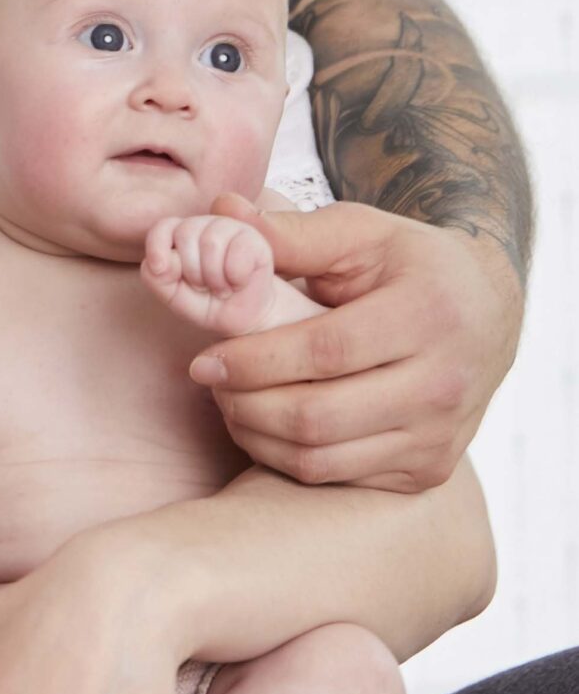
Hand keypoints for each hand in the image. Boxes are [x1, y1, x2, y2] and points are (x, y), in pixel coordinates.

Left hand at [142, 213, 277, 334]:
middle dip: (192, 272)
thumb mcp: (173, 298)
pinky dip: (235, 277)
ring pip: (211, 243)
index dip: (157, 246)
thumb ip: (158, 279)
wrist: (242, 317)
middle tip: (203, 287)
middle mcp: (203, 226)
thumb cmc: (205, 303)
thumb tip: (163, 262)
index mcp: (178, 235)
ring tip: (221, 288)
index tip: (159, 269)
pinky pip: (238, 253)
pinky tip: (239, 282)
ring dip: (214, 278)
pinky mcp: (254, 239)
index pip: (163, 227)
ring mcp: (230, 228)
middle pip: (186, 234)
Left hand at [188, 196, 521, 490]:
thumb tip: (221, 214)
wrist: (489, 309)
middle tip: (210, 382)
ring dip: (258, 437)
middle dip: (246, 404)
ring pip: (323, 460)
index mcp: (428, 314)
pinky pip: (341, 479)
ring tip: (231, 403)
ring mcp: (440, 435)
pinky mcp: (431, 469)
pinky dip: (289, 460)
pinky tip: (267, 427)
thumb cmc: (412, 265)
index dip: (255, 361)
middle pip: (318, 416)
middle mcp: (443, 384)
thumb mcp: (361, 233)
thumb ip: (290, 233)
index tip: (204, 360)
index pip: (325, 351)